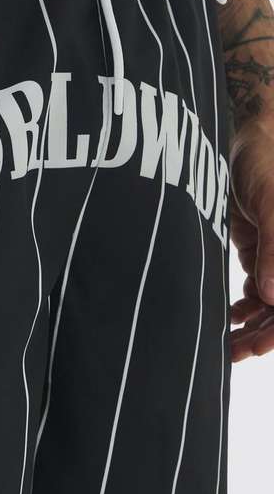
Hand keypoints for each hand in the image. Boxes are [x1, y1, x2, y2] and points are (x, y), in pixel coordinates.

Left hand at [230, 115, 273, 360]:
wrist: (245, 139)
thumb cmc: (266, 164)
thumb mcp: (270, 205)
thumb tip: (272, 298)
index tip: (255, 348)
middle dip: (259, 336)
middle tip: (229, 354)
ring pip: (269, 307)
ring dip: (250, 328)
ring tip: (223, 345)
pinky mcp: (260, 254)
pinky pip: (258, 293)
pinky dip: (243, 309)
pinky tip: (226, 318)